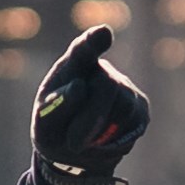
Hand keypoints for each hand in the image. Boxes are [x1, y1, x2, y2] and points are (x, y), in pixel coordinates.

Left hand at [27, 24, 146, 184]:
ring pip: (123, 108)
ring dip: (100, 132)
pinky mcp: (140, 109)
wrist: (73, 151)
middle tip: (73, 143)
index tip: (102, 33)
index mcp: (72, 68)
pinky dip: (114, 141)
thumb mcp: (44, 124)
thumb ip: (55, 107)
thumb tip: (80, 87)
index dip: (93, 41)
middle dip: (90, 118)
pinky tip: (101, 142)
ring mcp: (124, 88)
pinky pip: (133, 126)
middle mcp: (101, 71)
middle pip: (107, 85)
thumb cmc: (54, 129)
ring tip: (82, 141)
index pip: (83, 50)